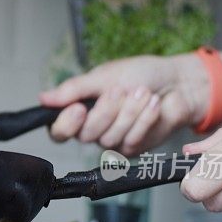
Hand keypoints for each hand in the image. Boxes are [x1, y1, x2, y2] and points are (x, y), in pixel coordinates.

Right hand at [40, 54, 207, 155]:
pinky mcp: (133, 147)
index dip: (66, 124)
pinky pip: (131, 140)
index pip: (59, 131)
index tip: (79, 109)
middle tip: (121, 90)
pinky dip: (144, 119)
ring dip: (129, 112)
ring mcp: (113, 140)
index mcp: (79, 111)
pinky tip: (154, 104)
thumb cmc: (141, 74)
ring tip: (144, 92)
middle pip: (86, 134)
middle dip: (106, 111)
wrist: (178, 82)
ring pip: (110, 138)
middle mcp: (92, 129)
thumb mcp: (104, 76)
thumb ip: (73, 90)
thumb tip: (43, 98)